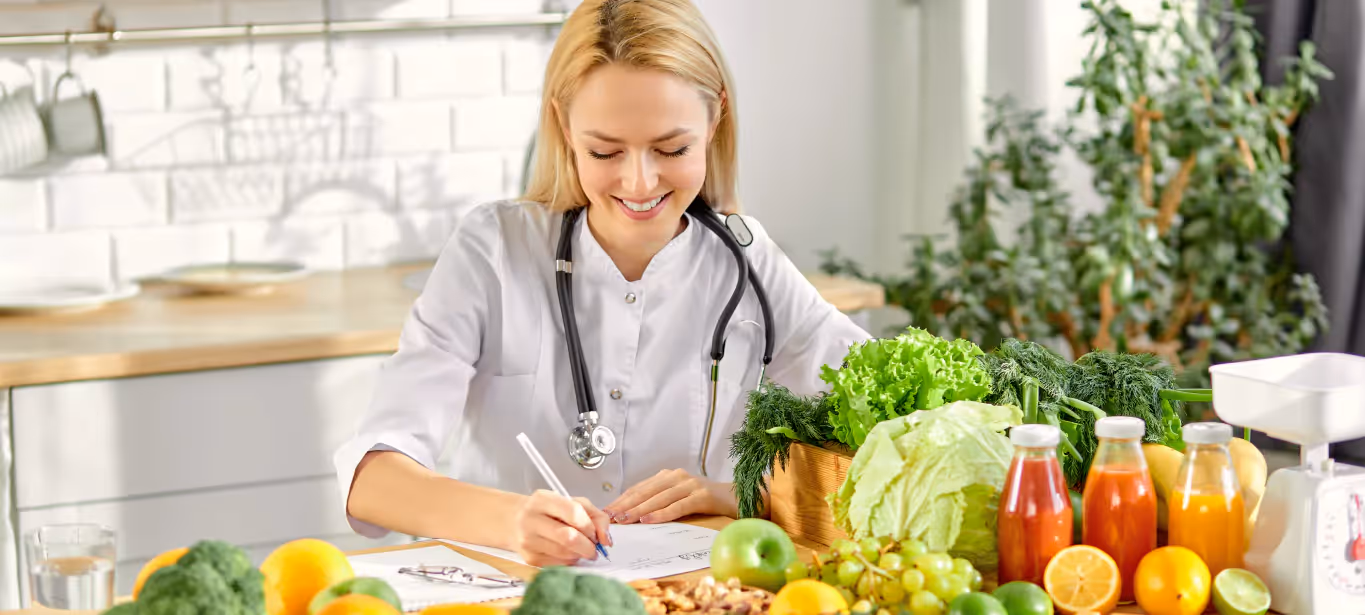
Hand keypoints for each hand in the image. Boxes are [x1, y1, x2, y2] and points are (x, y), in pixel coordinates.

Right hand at [511, 490, 612, 566]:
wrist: (515, 521)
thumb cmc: (548, 511)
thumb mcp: (572, 502)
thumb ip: (595, 516)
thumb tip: (606, 539)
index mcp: (543, 499)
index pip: (574, 512)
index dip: (590, 526)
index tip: (595, 533)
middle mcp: (531, 519)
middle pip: (569, 538)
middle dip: (589, 546)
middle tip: (594, 548)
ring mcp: (528, 541)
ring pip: (566, 554)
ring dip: (580, 554)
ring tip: (580, 548)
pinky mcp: (530, 558)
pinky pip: (559, 565)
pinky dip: (570, 561)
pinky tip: (567, 553)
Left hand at [604, 469, 737, 524]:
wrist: (739, 498)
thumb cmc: (707, 502)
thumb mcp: (680, 499)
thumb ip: (661, 502)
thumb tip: (633, 516)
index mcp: (669, 476)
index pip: (639, 488)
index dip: (621, 500)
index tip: (606, 512)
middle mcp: (677, 477)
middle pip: (645, 492)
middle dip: (625, 505)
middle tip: (608, 518)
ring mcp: (690, 485)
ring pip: (658, 498)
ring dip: (638, 510)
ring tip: (624, 520)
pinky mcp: (702, 496)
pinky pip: (678, 506)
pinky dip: (662, 513)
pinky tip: (649, 520)